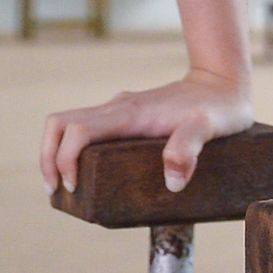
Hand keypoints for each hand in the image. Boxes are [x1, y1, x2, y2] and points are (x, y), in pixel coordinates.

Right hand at [39, 68, 252, 194]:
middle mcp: (118, 108)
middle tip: (56, 192)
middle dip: (48, 158)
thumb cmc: (219, 106)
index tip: (73, 186)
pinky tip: (87, 172)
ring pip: (68, 123)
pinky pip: (85, 128)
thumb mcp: (210, 127)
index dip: (65, 158)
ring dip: (56, 152)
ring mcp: (120, 110)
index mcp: (130, 113)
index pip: (78, 130)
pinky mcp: (125, 116)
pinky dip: (72, 148)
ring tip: (63, 186)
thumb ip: (189, 148)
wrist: (224, 80)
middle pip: (61, 124)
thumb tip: (172, 181)